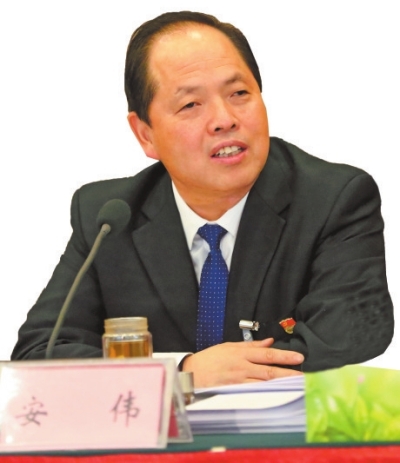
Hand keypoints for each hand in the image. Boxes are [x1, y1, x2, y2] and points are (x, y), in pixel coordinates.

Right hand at [182, 338, 303, 387]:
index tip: (298, 357)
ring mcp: (238, 381)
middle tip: (304, 374)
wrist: (192, 373)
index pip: (267, 354)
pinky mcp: (234, 392)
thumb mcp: (229, 346)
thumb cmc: (209, 359)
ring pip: (264, 383)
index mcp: (241, 353)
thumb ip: (250, 345)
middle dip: (288, 372)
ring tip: (296, 386)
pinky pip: (254, 393)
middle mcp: (242, 367)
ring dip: (281, 385)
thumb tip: (268, 342)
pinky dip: (267, 393)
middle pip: (269, 370)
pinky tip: (278, 394)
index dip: (284, 356)